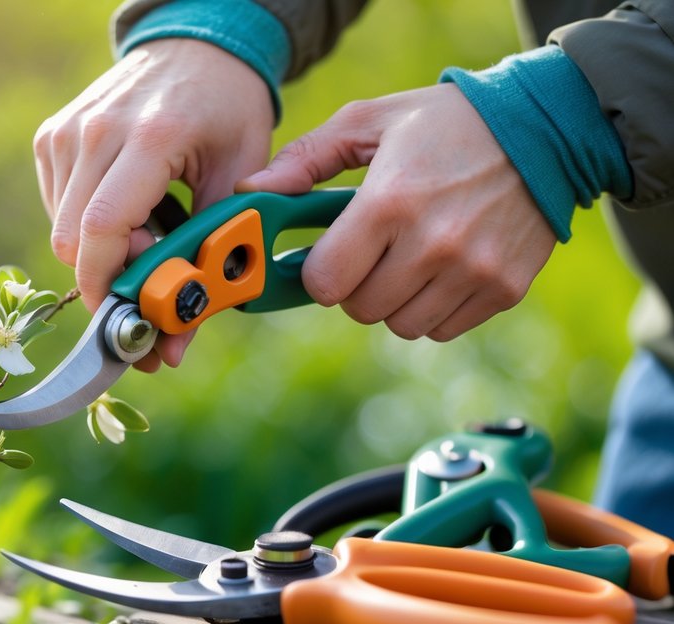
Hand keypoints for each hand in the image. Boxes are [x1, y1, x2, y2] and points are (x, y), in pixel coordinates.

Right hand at [35, 38, 274, 368]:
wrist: (195, 46)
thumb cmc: (227, 111)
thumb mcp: (239, 181)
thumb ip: (211, 261)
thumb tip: (173, 348)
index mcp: (150, 136)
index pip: (104, 229)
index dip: (108, 288)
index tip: (130, 324)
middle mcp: (96, 131)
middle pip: (74, 241)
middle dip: (107, 282)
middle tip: (150, 292)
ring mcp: (66, 132)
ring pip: (62, 231)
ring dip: (101, 255)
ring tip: (147, 239)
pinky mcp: (51, 137)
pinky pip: (57, 209)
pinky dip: (88, 228)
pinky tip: (127, 210)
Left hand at [239, 84, 556, 340]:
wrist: (546, 127)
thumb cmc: (446, 123)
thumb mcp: (371, 122)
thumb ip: (306, 159)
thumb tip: (251, 191)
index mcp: (390, 202)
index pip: (326, 282)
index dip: (320, 272)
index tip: (330, 255)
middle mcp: (433, 244)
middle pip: (360, 309)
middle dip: (356, 285)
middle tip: (373, 251)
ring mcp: (473, 271)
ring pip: (400, 326)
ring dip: (394, 301)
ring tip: (409, 257)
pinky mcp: (503, 289)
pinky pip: (442, 329)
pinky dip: (433, 308)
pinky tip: (442, 268)